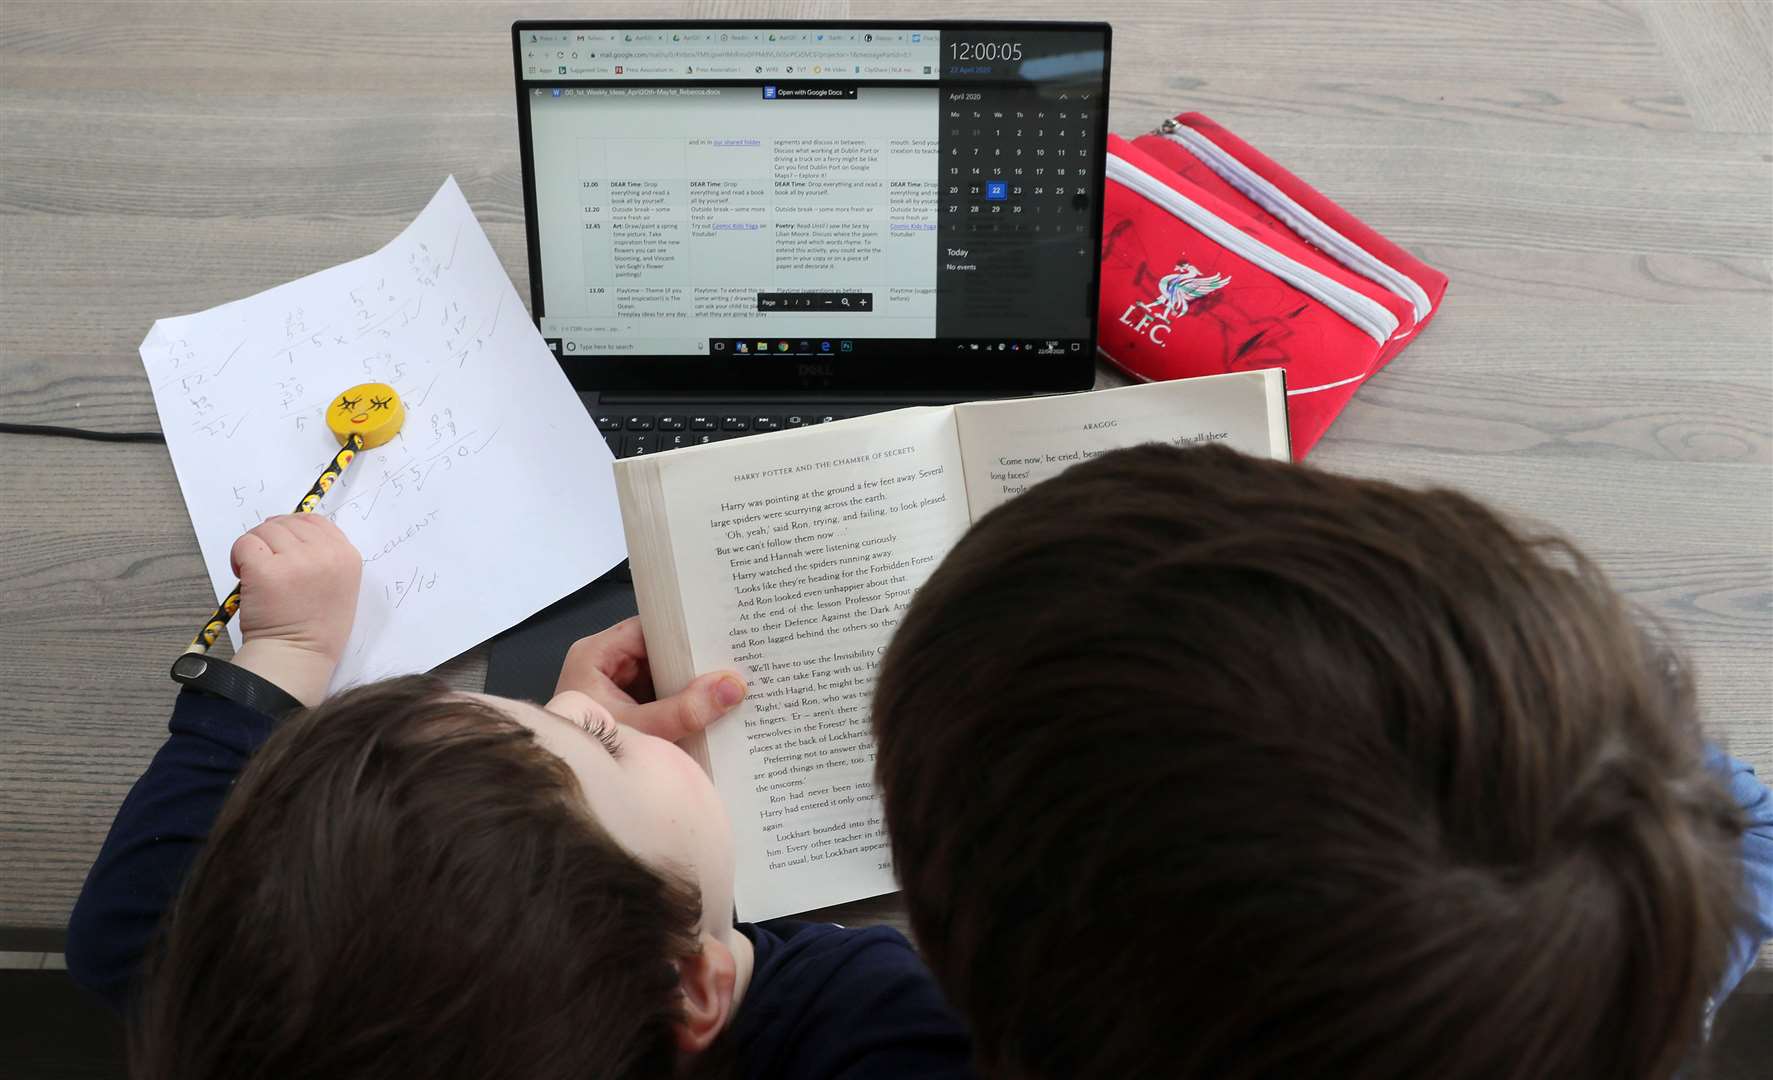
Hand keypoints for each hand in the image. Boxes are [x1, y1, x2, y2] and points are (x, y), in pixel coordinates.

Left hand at [228, 514, 361, 705]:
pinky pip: (245, 544)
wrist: (297, 657)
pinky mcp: (267, 570)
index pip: (315, 521)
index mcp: (347, 557)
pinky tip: (244, 576)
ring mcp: (297, 560)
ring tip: (258, 575)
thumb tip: (290, 534)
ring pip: (264, 531)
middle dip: (270, 539)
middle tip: (267, 565)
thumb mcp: (339, 586)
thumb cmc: (316, 629)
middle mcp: (326, 554)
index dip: (292, 529)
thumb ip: (326, 557)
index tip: (281, 547)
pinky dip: (239, 557)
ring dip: (255, 548)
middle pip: (287, 522)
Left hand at [554, 616, 745, 742]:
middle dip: (692, 660)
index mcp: (594, 655)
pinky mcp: (625, 709)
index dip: (682, 630)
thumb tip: (732, 686)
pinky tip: (712, 705)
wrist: (566, 800)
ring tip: (731, 682)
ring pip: (662, 675)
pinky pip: (659, 696)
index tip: (719, 633)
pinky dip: (681, 702)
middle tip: (734, 661)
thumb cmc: (589, 756)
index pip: (647, 628)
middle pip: (658, 651)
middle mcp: (603, 666)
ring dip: (689, 684)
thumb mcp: (643, 731)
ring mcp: (615, 688)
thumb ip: (685, 710)